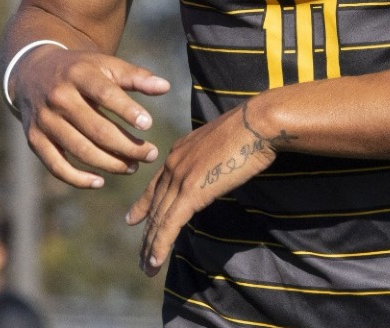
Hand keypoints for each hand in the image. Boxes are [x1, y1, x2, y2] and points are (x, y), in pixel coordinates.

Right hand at [11, 46, 170, 187]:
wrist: (33, 73)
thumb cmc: (80, 70)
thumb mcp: (104, 65)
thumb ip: (135, 76)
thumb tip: (165, 87)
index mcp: (78, 74)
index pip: (105, 94)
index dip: (127, 111)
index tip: (149, 125)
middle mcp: (59, 97)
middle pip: (96, 128)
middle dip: (127, 146)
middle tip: (151, 155)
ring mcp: (45, 120)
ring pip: (80, 150)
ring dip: (110, 164)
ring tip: (134, 167)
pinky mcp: (35, 139)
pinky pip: (56, 166)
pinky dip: (78, 179)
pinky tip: (100, 181)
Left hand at [125, 98, 293, 275]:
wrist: (256, 123)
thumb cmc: (251, 128)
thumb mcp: (223, 142)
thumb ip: (212, 157)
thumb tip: (217, 168)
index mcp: (180, 150)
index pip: (157, 183)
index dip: (144, 204)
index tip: (133, 219)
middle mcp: (174, 163)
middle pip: (155, 205)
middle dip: (146, 232)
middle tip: (140, 255)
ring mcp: (180, 177)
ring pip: (159, 219)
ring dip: (150, 246)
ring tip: (145, 268)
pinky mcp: (191, 192)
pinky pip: (169, 225)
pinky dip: (160, 246)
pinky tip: (154, 261)